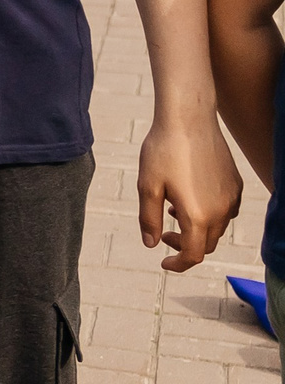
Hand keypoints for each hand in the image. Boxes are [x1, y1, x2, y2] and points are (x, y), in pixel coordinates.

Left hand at [136, 113, 241, 270]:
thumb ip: (148, 219)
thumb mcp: (147, 187)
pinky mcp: (235, 184)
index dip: (178, 264)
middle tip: (163, 235)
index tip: (163, 262)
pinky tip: (188, 198)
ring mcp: (232, 197)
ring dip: (196, 229)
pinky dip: (208, 214)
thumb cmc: (163, 151)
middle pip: (207, 244)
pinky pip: (226, 210)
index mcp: (198, 216)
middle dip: (185, 246)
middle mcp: (221, 211)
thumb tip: (151, 244)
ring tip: (171, 212)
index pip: (193, 254)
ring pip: (217, 227)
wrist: (188, 120)